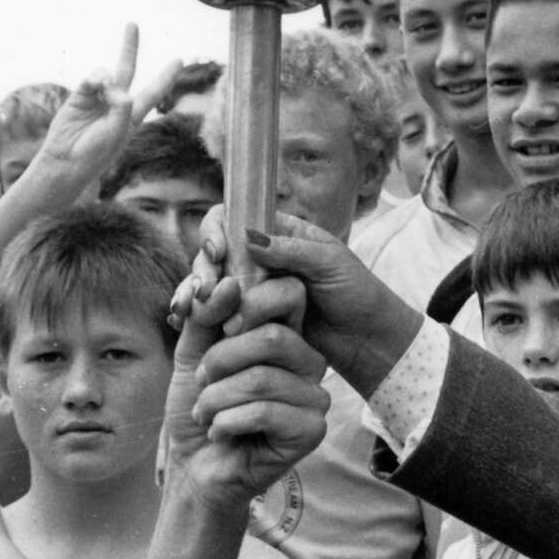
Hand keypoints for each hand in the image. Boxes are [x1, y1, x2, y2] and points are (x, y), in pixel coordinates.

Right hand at [28, 28, 173, 193]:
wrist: (66, 160)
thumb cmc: (96, 152)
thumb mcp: (117, 131)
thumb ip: (121, 105)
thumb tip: (111, 81)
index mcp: (133, 115)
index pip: (155, 91)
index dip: (166, 76)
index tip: (179, 60)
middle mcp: (117, 103)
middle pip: (127, 69)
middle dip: (129, 47)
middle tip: (132, 24)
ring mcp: (98, 97)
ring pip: (108, 73)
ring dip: (107, 79)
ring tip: (102, 92)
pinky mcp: (81, 95)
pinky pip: (93, 77)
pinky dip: (96, 79)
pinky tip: (95, 86)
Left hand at [163, 258, 329, 511]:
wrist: (195, 466)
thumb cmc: (198, 407)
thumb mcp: (192, 351)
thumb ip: (206, 314)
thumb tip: (229, 283)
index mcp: (286, 334)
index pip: (290, 293)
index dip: (247, 303)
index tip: (214, 332)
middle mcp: (308, 361)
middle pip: (272, 337)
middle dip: (221, 360)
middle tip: (203, 381)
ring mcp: (314, 396)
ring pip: (263, 378)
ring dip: (216, 398)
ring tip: (204, 413)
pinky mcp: (311, 430)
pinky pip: (266, 412)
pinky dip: (227, 422)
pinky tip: (220, 432)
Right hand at [178, 210, 422, 393]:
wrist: (368, 339)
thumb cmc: (357, 294)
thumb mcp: (329, 263)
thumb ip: (291, 249)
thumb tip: (247, 237)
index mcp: (280, 233)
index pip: (234, 218)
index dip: (216, 230)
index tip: (219, 252)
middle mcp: (261, 258)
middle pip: (214, 252)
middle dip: (204, 267)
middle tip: (206, 289)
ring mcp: (253, 290)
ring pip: (211, 283)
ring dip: (199, 292)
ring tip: (198, 308)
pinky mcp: (251, 320)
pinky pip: (218, 312)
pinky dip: (201, 314)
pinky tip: (191, 321)